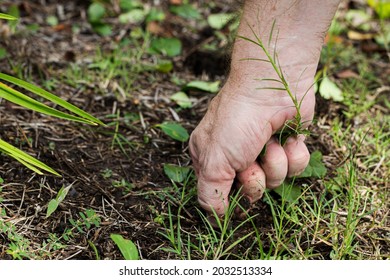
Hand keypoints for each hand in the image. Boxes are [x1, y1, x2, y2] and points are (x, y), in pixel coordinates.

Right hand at [189, 78, 313, 215]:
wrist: (272, 84)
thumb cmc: (236, 120)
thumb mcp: (213, 161)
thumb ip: (210, 194)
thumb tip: (217, 217)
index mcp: (211, 158)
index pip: (219, 194)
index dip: (230, 200)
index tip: (236, 198)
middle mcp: (236, 157)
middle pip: (250, 192)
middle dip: (254, 179)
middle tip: (250, 160)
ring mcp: (263, 151)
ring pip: (275, 180)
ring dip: (275, 164)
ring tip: (269, 143)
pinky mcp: (287, 144)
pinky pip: (297, 167)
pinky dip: (293, 154)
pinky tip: (286, 138)